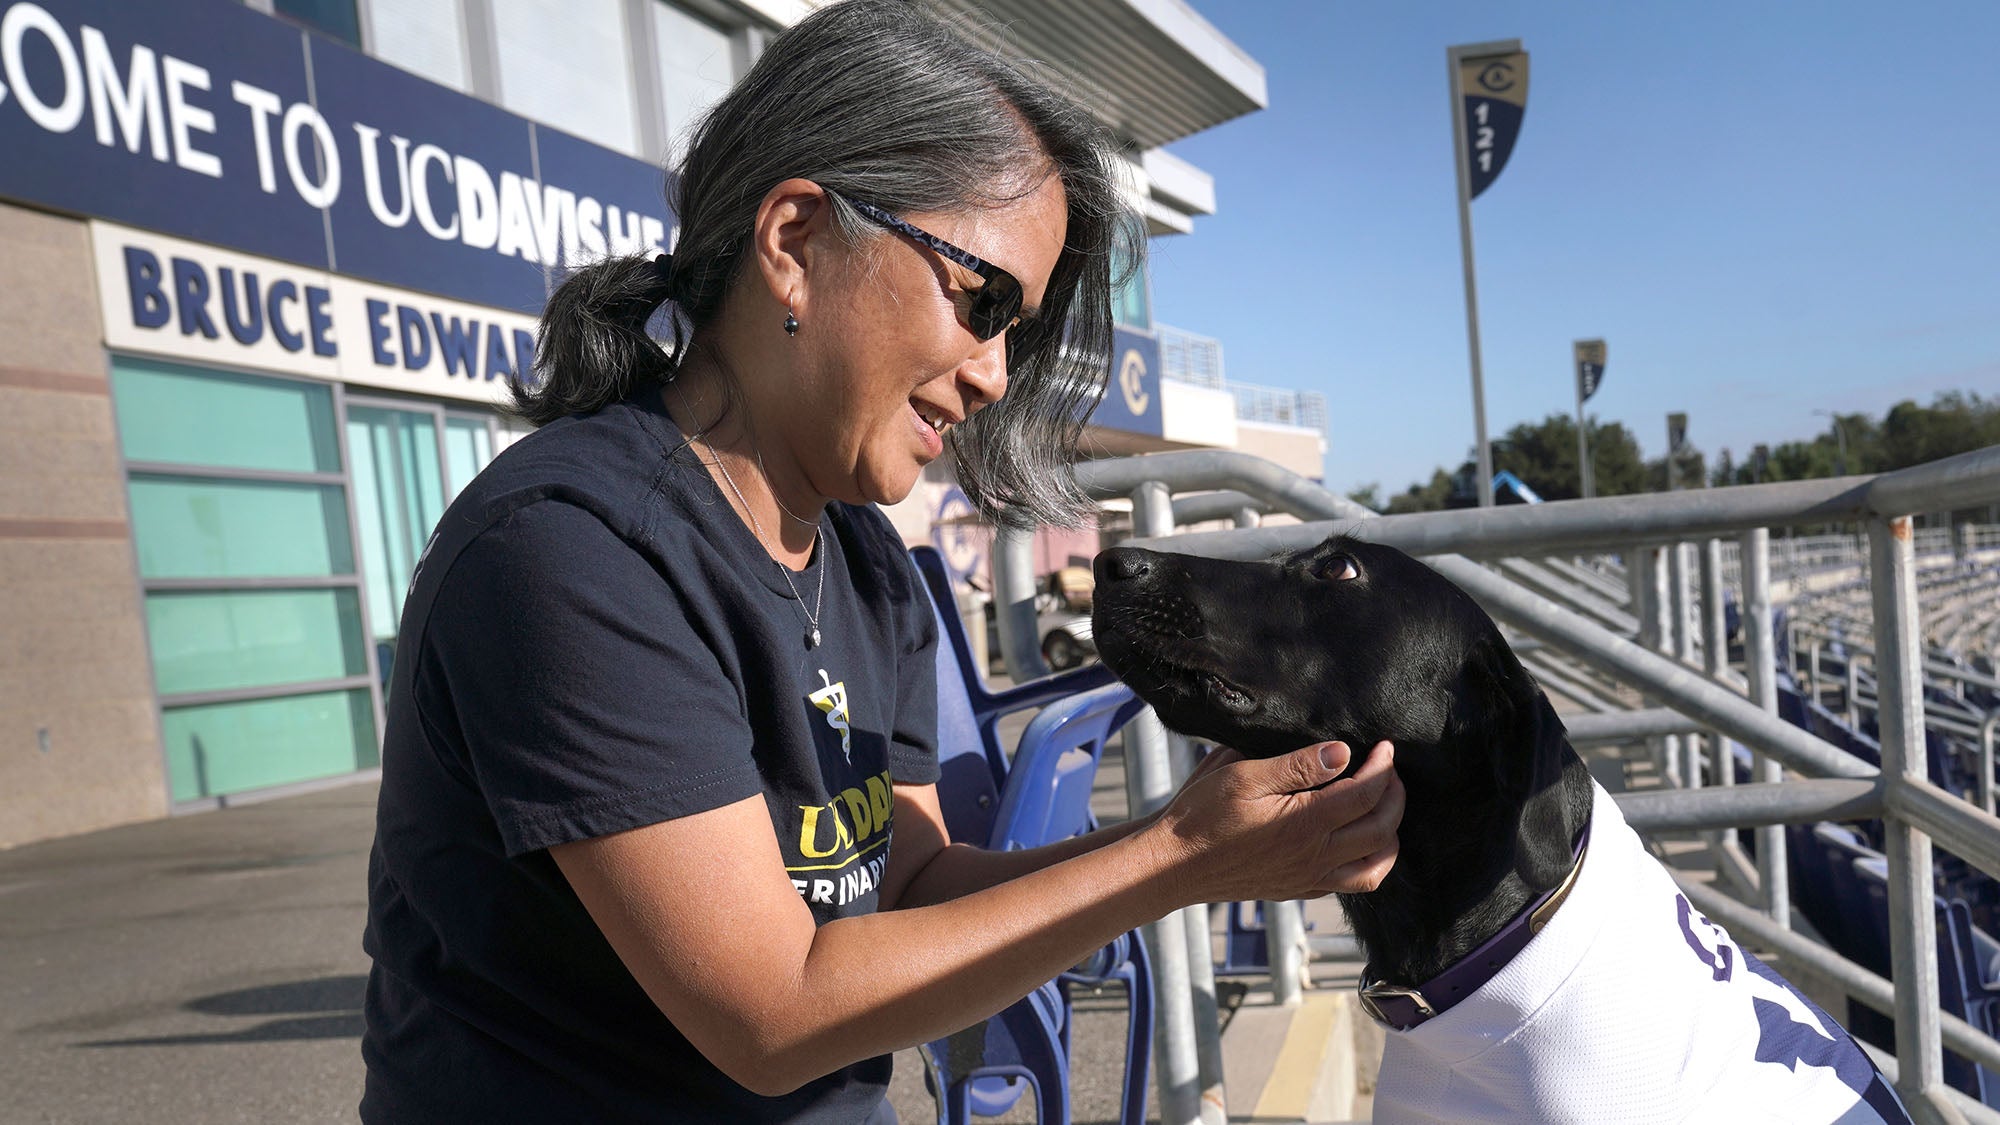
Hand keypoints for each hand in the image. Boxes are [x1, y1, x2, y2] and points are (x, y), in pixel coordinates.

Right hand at [1149, 740, 1401, 904]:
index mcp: (1305, 823)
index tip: (1384, 748)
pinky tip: (1356, 842)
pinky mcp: (1298, 889)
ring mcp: (1309, 878)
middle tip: (1388, 771)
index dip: (1383, 768)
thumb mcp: (1242, 776)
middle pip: (1381, 830)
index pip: (1366, 794)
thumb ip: (1297, 765)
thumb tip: (1342, 753)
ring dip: (1390, 836)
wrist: (1173, 865)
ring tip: (1383, 810)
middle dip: (1395, 796)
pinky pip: (1350, 884)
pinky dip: (1369, 863)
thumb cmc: (1200, 816)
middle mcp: (1315, 856)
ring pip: (1375, 868)